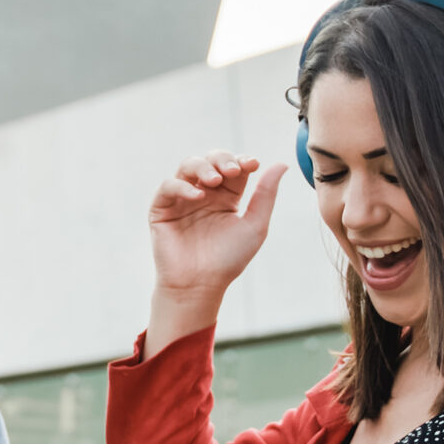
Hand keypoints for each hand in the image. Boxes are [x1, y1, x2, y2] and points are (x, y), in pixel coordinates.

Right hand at [147, 153, 279, 349]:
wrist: (200, 284)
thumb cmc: (229, 259)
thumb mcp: (255, 225)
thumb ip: (266, 194)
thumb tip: (282, 164)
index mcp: (226, 197)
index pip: (233, 168)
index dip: (242, 160)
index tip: (253, 164)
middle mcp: (204, 194)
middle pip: (210, 161)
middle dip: (222, 159)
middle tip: (233, 171)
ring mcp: (182, 199)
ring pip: (188, 166)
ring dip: (202, 166)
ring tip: (214, 180)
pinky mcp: (162, 208)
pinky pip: (168, 186)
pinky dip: (182, 186)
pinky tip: (198, 196)